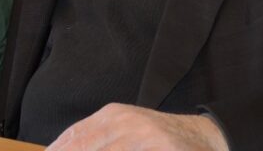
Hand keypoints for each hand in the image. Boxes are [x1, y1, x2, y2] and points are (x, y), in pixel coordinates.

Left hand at [48, 104, 228, 150]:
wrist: (204, 138)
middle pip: (85, 146)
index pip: (74, 137)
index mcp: (113, 115)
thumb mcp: (125, 130)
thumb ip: (95, 139)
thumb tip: (57, 149)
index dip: (57, 150)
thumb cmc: (157, 140)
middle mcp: (126, 122)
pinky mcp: (162, 149)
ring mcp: (145, 137)